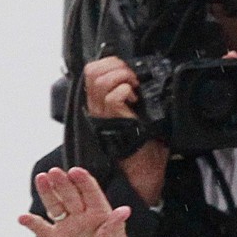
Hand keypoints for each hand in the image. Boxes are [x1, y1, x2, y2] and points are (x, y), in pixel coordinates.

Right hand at [18, 166, 133, 236]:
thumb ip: (115, 226)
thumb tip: (124, 210)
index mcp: (100, 213)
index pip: (90, 192)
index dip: (83, 181)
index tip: (75, 171)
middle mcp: (81, 215)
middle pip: (70, 195)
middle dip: (62, 183)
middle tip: (54, 172)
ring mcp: (67, 226)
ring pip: (55, 205)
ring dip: (47, 193)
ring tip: (40, 179)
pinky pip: (41, 229)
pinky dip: (32, 223)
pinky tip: (23, 218)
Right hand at [83, 57, 167, 206]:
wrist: (144, 173)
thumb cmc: (142, 149)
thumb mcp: (135, 118)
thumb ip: (130, 99)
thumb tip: (140, 81)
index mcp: (100, 106)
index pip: (92, 72)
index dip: (109, 63)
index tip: (127, 70)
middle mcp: (97, 109)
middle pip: (92, 70)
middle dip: (115, 65)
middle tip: (131, 77)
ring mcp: (102, 114)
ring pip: (100, 79)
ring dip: (121, 76)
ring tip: (133, 88)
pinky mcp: (112, 120)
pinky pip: (114, 95)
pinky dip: (126, 91)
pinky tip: (134, 102)